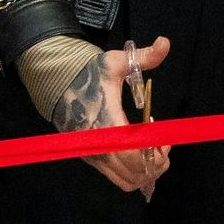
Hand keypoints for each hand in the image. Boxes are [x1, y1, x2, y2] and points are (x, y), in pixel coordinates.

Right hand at [47, 37, 171, 193]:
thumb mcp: (117, 62)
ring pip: (127, 180)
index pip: (134, 153)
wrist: (58, 85)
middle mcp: (98, 145)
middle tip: (163, 144)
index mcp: (107, 123)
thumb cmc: (91, 73)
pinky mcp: (91, 160)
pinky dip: (134, 173)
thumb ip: (144, 56)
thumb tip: (165, 43)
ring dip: (147, 171)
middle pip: (135, 172)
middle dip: (156, 163)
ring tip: (154, 150)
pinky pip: (117, 178)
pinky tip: (140, 153)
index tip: (165, 139)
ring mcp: (93, 155)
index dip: (156, 152)